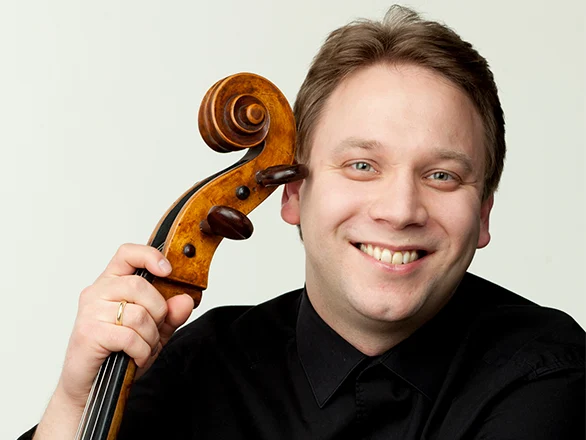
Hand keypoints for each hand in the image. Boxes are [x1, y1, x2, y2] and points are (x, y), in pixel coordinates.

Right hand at [57, 243, 193, 408]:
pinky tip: (136, 357)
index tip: (168, 270)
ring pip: (138, 314)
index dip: (149, 256)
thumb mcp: (153, 331)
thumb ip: (170, 315)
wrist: (90, 386)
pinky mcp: (89, 333)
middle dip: (158, 311)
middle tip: (155, 329)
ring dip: (150, 337)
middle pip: (139, 285)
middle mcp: (97, 292)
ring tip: (144, 348)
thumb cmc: (118, 354)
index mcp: (111, 283)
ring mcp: (90, 312)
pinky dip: (141, 351)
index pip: (127, 253)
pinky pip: (129, 337)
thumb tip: (186, 300)